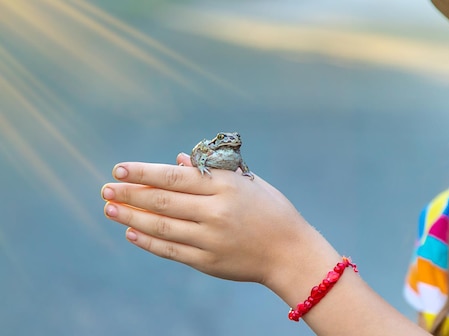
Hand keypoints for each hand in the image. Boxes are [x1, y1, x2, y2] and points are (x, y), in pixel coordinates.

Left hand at [101, 153, 327, 285]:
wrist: (291, 251)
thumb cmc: (271, 210)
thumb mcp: (246, 183)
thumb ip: (210, 173)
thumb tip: (173, 162)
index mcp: (226, 186)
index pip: (175, 177)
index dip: (144, 172)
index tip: (119, 169)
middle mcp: (216, 212)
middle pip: (163, 201)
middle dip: (130, 194)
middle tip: (106, 189)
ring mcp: (211, 238)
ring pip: (162, 226)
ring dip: (132, 217)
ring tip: (110, 209)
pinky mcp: (208, 261)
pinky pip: (171, 250)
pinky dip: (148, 241)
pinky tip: (132, 232)